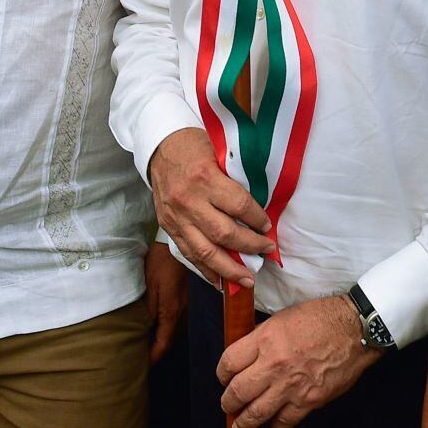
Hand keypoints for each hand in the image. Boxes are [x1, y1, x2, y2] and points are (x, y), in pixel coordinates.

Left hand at [145, 243, 188, 363]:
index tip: (141, 367)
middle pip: (169, 340)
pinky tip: (154, 325)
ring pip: (172, 330)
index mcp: (172, 312)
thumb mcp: (149, 286)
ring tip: (143, 344)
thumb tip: (142, 332)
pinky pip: (175, 319)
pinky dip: (164, 327)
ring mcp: (185, 306)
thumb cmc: (161, 263)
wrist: (177, 245)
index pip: (163, 344)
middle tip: (138, 358)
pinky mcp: (185, 298)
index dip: (152, 357)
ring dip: (160, 339)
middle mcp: (182, 312)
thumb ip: (147, 310)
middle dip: (155, 351)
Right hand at [148, 129, 272, 285]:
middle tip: (266, 250)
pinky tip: (221, 281)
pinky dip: (206, 270)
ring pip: (205, 252)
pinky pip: (189, 254)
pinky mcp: (168, 227)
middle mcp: (189, 200)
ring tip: (247, 279)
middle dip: (250, 246)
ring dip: (229, 269)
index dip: (257, 220)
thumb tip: (259, 209)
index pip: (239, 206)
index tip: (268, 226)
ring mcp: (176, 217)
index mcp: (205, 177)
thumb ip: (236, 179)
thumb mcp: (219, 153)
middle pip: (225, 234)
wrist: (160, 146)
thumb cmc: (195, 146)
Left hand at [217, 294, 377, 427]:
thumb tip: (247, 353)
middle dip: (228, 402)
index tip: (223, 378)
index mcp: (265, 340)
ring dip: (244, 422)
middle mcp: (274, 365)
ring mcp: (291, 386)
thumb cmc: (321, 318)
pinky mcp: (309, 400)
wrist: (354, 329)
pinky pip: (286, 422)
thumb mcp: (282, 318)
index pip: (229, 362)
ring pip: (257, 412)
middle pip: (238, 391)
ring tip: (239, 426)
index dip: (221, 373)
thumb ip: (262, 337)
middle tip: (227, 405)